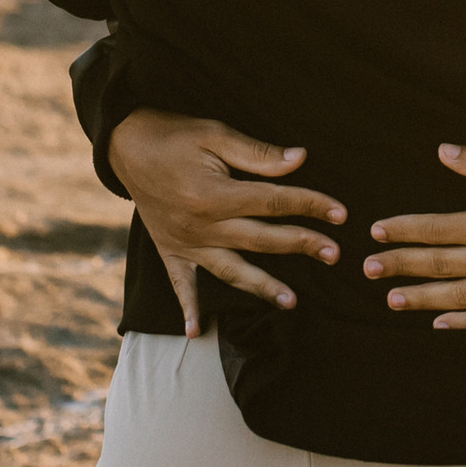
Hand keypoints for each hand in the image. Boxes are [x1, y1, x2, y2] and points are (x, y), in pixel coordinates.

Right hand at [106, 108, 343, 334]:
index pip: (274, 202)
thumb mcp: (215, 134)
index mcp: (215, 193)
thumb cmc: (174, 135)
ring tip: (292, 302)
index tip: (340, 213)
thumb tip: (300, 159)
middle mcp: (202, 224)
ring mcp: (185, 242)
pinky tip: (195, 332)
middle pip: (261, 239)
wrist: (125, 144)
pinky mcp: (170, 250)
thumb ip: (257, 153)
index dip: (310, 205)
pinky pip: (180, 285)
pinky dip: (188, 308)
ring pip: (231, 270)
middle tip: (334, 254)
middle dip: (300, 245)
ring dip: (262, 287)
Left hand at [362, 145, 465, 332]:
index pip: (437, 228)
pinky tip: (439, 323)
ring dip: (422, 298)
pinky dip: (464, 324)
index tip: (375, 232)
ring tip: (392, 300)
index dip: (403, 230)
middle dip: (399, 266)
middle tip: (367, 269)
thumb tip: (443, 153)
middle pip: (439, 264)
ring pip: (459, 296)